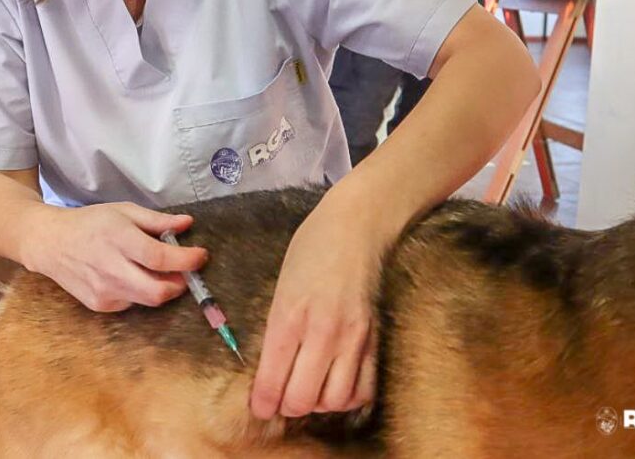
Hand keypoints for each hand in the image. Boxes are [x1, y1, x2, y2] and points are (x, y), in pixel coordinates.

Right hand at [28, 203, 207, 311]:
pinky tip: (135, 277)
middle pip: (158, 291)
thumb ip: (157, 220)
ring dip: (164, 288)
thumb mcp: (124, 211)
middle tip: (187, 270)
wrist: (50, 243)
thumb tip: (187, 223)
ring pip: (148, 301)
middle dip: (181, 283)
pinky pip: (133, 303)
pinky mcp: (99, 305)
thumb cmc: (90, 223)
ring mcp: (104, 292)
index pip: (159, 258)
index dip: (186, 260)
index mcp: (118, 240)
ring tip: (162, 271)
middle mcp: (110, 270)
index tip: (201, 256)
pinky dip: (142, 292)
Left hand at [250, 197, 381, 419]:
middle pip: (302, 400)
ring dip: (318, 403)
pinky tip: (336, 385)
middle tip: (282, 396)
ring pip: (334, 402)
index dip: (262, 404)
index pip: (272, 381)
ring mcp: (352, 337)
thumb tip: (269, 373)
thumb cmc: (310, 251)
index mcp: (289, 317)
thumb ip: (276, 332)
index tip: (260, 407)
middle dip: (287, 406)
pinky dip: (347, 398)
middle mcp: (322, 332)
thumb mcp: (280, 289)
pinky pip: (363, 390)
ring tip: (310, 388)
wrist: (356, 227)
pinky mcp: (374, 339)